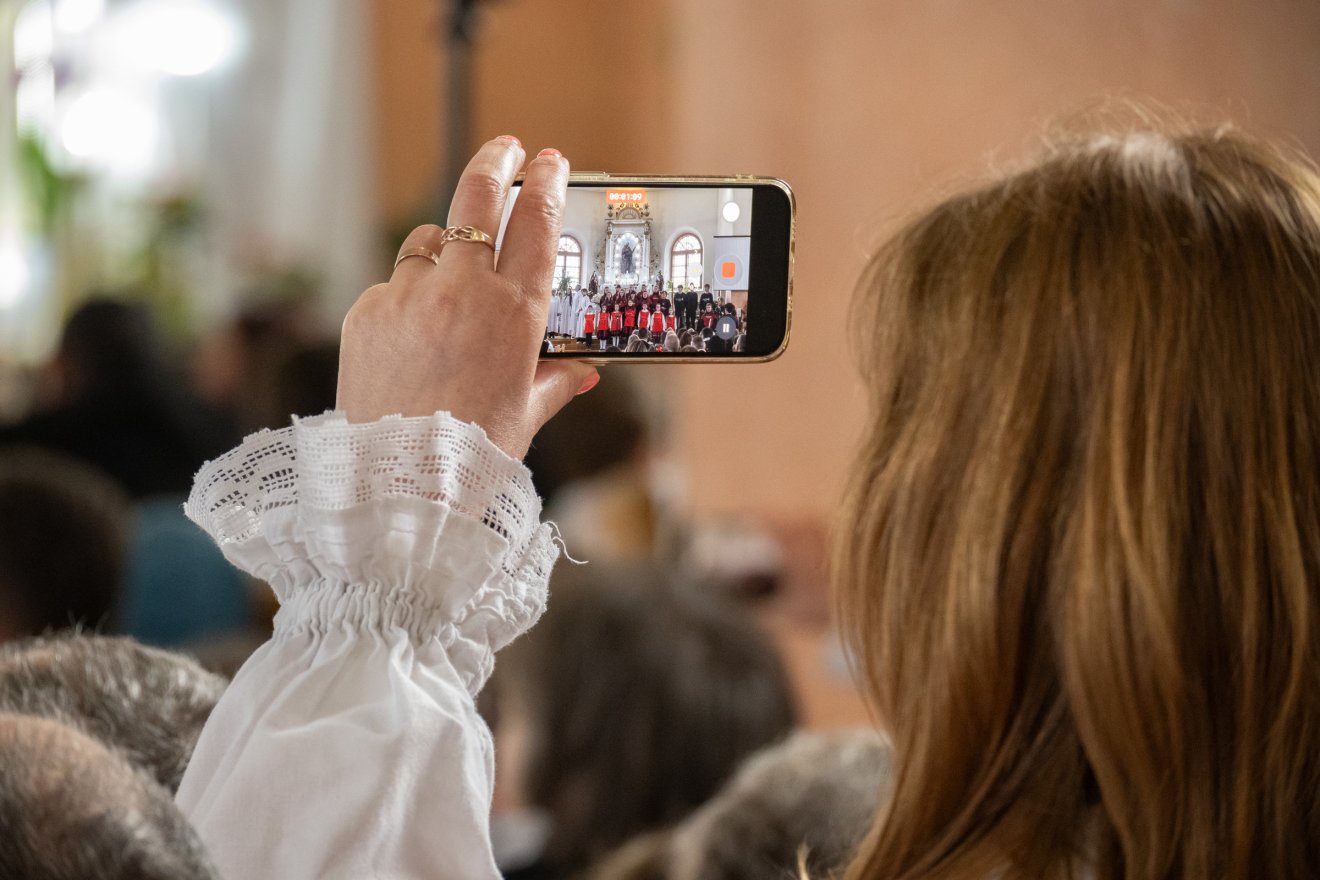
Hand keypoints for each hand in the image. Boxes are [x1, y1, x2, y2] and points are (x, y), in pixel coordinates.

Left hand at [336, 137, 598, 458]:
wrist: (401, 487)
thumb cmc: (473, 455)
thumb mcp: (526, 414)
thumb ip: (555, 382)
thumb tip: (582, 372)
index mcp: (515, 312)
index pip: (537, 221)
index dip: (546, 182)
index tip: (551, 162)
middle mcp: (462, 292)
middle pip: (476, 197)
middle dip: (496, 161)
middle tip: (507, 148)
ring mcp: (409, 298)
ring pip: (428, 243)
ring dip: (444, 250)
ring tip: (451, 282)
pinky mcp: (366, 313)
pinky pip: (392, 289)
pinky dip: (406, 303)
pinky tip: (413, 341)